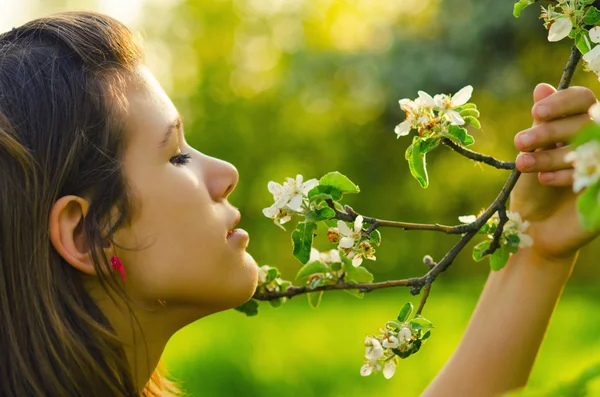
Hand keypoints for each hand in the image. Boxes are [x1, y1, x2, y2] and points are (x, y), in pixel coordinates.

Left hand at [510, 83, 598, 261]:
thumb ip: (542, 122)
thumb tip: (541, 87)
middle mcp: (597, 142)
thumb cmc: (534, 189)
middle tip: (519, 141)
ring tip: (522, 163)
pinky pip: (593, 172)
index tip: (534, 113)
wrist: (536, 231)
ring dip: (552, 153)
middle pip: (584, 121)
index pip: (583, 99)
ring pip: (588, 146)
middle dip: (548, 131)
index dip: (561, 101)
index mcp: (582, 127)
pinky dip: (567, 174)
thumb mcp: (534, 153)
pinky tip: (543, 180)